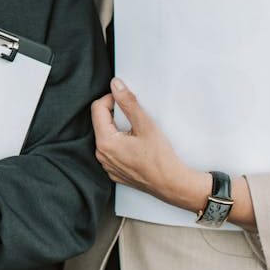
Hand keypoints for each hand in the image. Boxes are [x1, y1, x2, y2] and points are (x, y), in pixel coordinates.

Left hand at [91, 78, 206, 208]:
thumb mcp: (145, 125)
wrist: (172, 185)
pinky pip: (111, 151)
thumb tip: (115, 85)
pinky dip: (120, 143)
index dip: (111, 99)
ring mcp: (107, 165)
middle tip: (134, 116)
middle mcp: (101, 155)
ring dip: (118, 129)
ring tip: (137, 132)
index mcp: (105, 142)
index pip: (97, 109)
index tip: (125, 99)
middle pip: (101, 123)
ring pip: (106, 136)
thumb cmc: (161, 158)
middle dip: (115, 114)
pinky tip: (136, 146)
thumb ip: (128, 102)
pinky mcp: (114, 171)